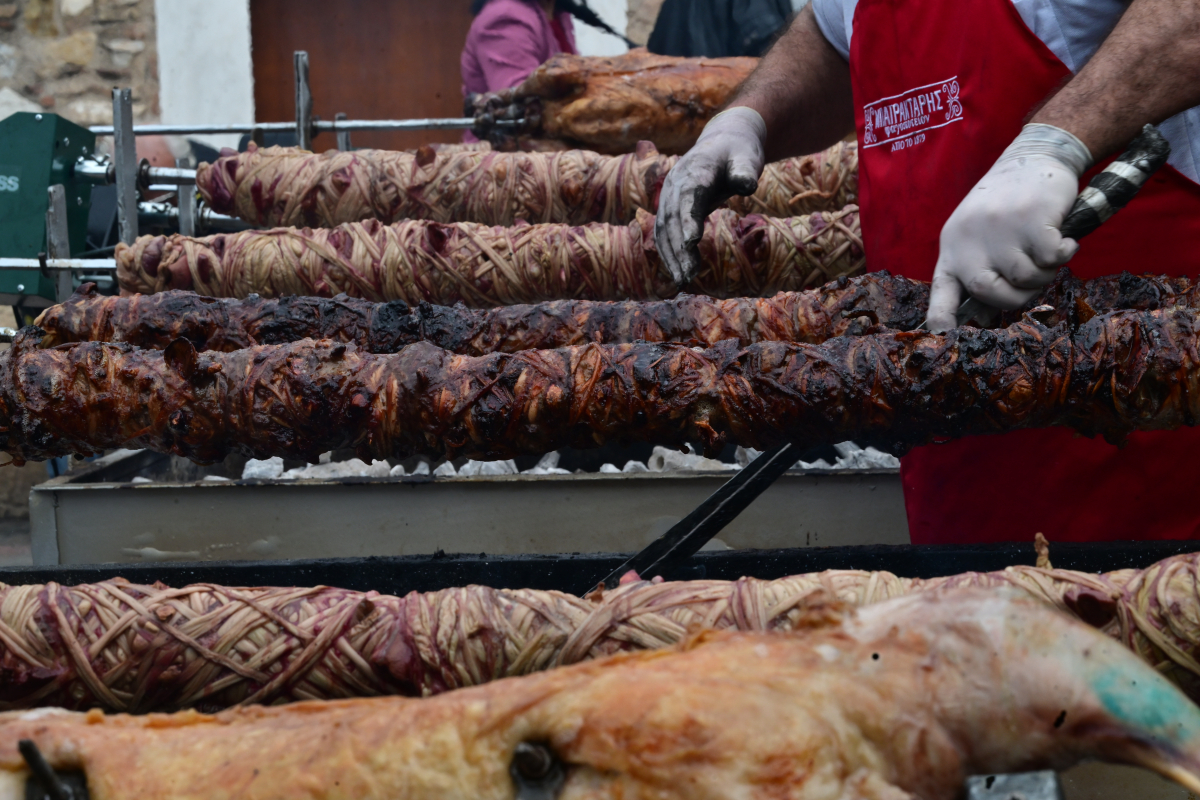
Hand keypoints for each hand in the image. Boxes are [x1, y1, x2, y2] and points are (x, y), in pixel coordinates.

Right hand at [655, 107, 766, 284]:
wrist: (722, 142)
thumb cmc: (738, 152)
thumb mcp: (747, 157)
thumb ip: (745, 170)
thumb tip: (747, 185)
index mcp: (696, 170)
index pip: (689, 197)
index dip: (688, 219)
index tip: (692, 243)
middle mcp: (676, 183)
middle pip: (673, 218)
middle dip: (679, 248)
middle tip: (689, 275)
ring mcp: (668, 195)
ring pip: (664, 229)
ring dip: (672, 255)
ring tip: (683, 280)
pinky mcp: (669, 207)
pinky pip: (663, 232)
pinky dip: (668, 252)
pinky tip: (678, 272)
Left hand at [925, 124, 1092, 332]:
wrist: (1034, 157)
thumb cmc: (1007, 205)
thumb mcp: (979, 234)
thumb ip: (979, 268)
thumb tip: (983, 316)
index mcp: (953, 246)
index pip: (941, 290)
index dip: (941, 318)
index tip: (943, 337)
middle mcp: (969, 239)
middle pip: (990, 292)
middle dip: (1017, 296)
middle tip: (1033, 278)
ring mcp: (999, 229)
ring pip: (1026, 278)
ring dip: (1045, 271)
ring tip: (1045, 249)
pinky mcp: (1031, 219)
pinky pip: (1052, 258)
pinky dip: (1064, 252)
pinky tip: (1062, 238)